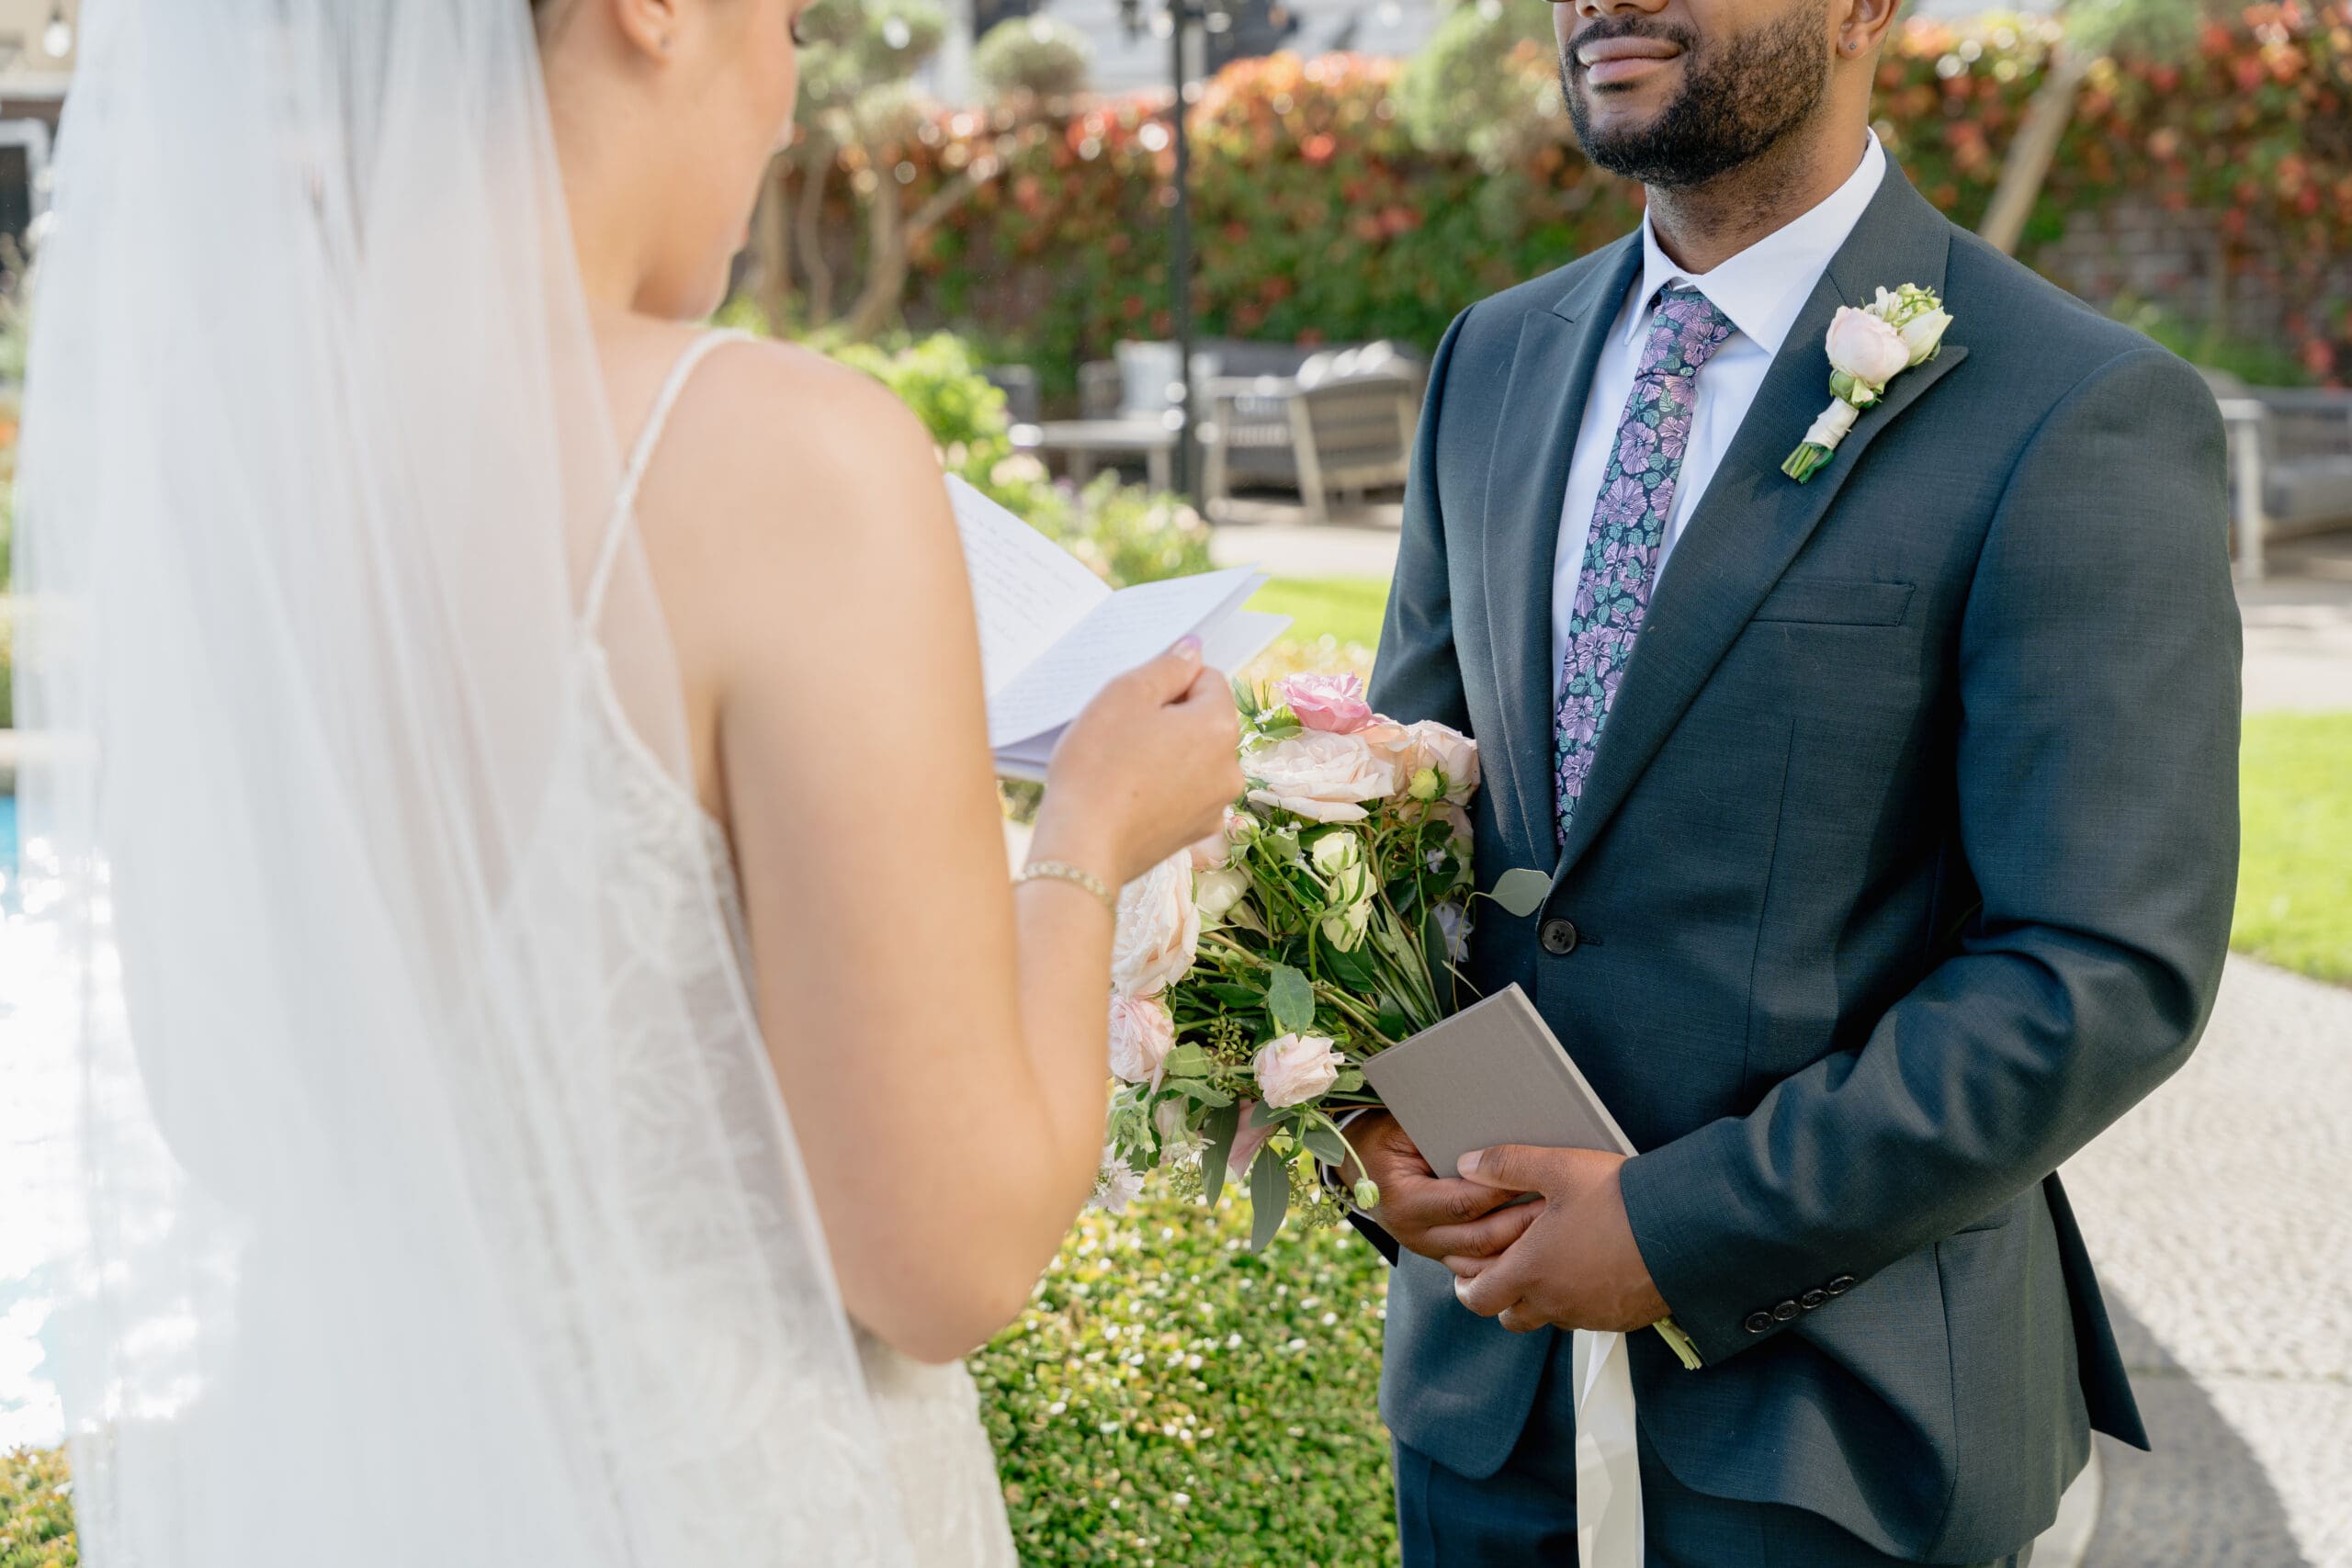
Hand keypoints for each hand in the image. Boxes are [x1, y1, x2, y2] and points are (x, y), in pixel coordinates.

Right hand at [1038, 638, 1243, 885]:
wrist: (1083, 847)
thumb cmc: (1098, 765)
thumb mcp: (1124, 695)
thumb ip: (1166, 667)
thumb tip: (1193, 650)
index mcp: (1219, 726)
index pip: (1209, 680)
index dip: (1170, 682)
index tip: (1136, 701)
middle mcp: (1231, 767)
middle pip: (1204, 722)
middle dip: (1170, 719)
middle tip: (1123, 732)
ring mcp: (1216, 805)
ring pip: (1194, 759)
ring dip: (1166, 754)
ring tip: (1123, 766)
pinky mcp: (1195, 833)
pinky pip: (1184, 793)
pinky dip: (1163, 787)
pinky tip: (1129, 794)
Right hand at [1343, 1111, 1542, 1264]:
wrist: (1354, 1158)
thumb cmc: (1385, 1134)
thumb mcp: (1405, 1127)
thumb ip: (1444, 1134)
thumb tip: (1495, 1135)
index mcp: (1404, 1199)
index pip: (1464, 1202)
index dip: (1502, 1191)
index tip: (1536, 1178)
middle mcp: (1412, 1232)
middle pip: (1479, 1238)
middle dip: (1521, 1223)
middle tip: (1557, 1205)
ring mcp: (1424, 1247)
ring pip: (1479, 1261)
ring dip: (1517, 1247)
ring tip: (1551, 1228)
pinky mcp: (1435, 1253)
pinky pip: (1473, 1266)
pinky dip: (1502, 1259)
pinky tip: (1530, 1245)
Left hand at [1442, 1145, 1668, 1335]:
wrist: (1688, 1228)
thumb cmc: (1620, 1199)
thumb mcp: (1558, 1168)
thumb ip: (1506, 1165)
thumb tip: (1467, 1164)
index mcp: (1530, 1271)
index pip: (1479, 1298)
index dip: (1467, 1287)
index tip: (1467, 1275)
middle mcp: (1556, 1303)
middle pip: (1511, 1317)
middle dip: (1501, 1298)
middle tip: (1505, 1271)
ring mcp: (1591, 1315)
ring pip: (1550, 1318)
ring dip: (1542, 1299)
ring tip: (1550, 1263)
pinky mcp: (1622, 1319)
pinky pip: (1588, 1317)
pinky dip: (1579, 1301)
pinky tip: (1590, 1268)